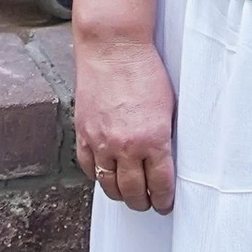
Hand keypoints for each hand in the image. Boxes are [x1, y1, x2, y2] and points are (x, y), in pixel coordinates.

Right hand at [75, 33, 175, 212]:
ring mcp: (101, 141)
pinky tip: (106, 175)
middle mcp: (126, 146)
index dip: (164, 200)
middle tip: (148, 203)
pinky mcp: (83, 133)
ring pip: (109, 185)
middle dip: (143, 203)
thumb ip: (164, 136)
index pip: (160, 184)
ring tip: (128, 194)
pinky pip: (89, 167)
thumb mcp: (168, 106)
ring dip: (120, 194)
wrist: (113, 47)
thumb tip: (165, 160)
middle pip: (134, 192)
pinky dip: (98, 176)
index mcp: (153, 139)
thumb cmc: (144, 70)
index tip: (165, 204)